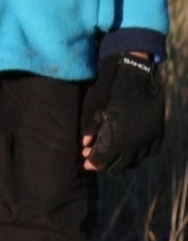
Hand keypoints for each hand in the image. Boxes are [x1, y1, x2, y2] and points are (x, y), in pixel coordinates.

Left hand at [83, 52, 164, 173]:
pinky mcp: (158, 133)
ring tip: (111, 155)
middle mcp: (135, 142)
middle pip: (120, 165)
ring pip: (135, 161)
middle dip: (105, 164)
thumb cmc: (109, 90)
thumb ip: (88, 129)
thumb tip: (83, 146)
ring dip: (122, 161)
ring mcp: (149, 138)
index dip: (92, 163)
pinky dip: (139, 154)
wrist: (135, 75)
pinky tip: (130, 150)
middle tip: (95, 159)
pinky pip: (150, 152)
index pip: (103, 161)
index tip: (84, 162)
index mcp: (117, 138)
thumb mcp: (93, 108)